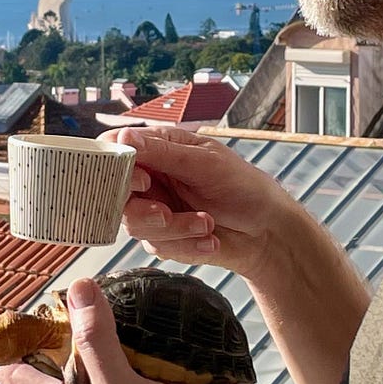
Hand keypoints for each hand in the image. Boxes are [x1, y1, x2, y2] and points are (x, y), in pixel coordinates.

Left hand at [0, 278, 279, 383]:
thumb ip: (96, 343)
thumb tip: (78, 287)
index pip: (20, 376)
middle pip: (60, 357)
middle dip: (47, 327)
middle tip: (47, 290)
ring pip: (104, 349)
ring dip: (99, 322)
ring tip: (101, 288)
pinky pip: (145, 349)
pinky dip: (142, 327)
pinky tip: (154, 307)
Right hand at [102, 124, 291, 284]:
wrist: (266, 233)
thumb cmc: (244, 188)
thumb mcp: (206, 163)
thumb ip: (163, 152)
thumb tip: (125, 138)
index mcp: (159, 149)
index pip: (115, 150)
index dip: (117, 168)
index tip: (143, 181)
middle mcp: (151, 178)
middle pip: (116, 194)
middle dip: (143, 210)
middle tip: (166, 213)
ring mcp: (154, 209)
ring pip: (134, 225)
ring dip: (174, 229)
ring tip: (206, 224)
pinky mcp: (162, 238)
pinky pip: (156, 246)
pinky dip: (186, 244)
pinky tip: (209, 239)